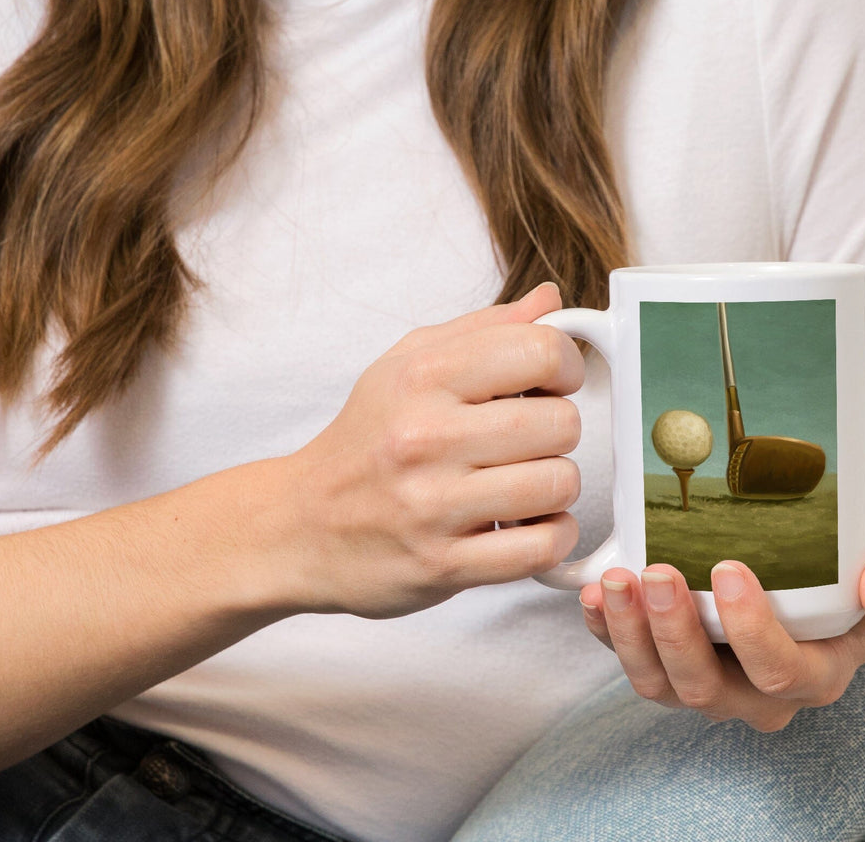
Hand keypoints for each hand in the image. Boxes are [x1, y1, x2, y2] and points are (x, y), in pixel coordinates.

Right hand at [256, 282, 584, 619]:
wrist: (299, 525)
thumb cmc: (365, 440)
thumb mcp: (407, 363)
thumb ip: (484, 329)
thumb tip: (550, 300)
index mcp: (422, 377)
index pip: (540, 351)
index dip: (565, 366)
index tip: (553, 383)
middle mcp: (426, 437)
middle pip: (560, 422)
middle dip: (559, 430)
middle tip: (531, 439)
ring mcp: (433, 505)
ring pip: (558, 484)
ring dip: (555, 486)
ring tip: (524, 483)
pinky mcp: (443, 564)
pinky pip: (541, 547)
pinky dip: (552, 536)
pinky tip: (529, 524)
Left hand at [578, 506, 864, 729]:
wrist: (828, 555)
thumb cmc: (864, 555)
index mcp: (818, 671)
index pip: (782, 671)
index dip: (751, 631)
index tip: (728, 569)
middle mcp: (759, 691)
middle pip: (708, 688)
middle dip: (675, 634)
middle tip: (657, 572)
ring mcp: (710, 678)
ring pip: (660, 685)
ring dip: (629, 636)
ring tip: (615, 581)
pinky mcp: (669, 656)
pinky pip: (630, 659)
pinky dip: (604, 632)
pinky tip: (593, 594)